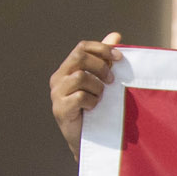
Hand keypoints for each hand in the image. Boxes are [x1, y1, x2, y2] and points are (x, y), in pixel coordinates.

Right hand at [50, 32, 123, 156]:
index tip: (120, 58)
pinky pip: (80, 96)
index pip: (81, 47)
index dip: (102, 49)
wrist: (90, 140)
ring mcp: (57, 94)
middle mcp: (58, 78)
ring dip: (97, 87)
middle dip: (101, 66)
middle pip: (79, 58)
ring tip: (101, 98)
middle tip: (112, 80)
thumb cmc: (97, 109)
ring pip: (80, 77)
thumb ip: (105, 59)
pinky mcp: (60, 109)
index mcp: (67, 69)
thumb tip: (115, 35)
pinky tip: (94, 108)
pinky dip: (92, 101)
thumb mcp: (102, 81)